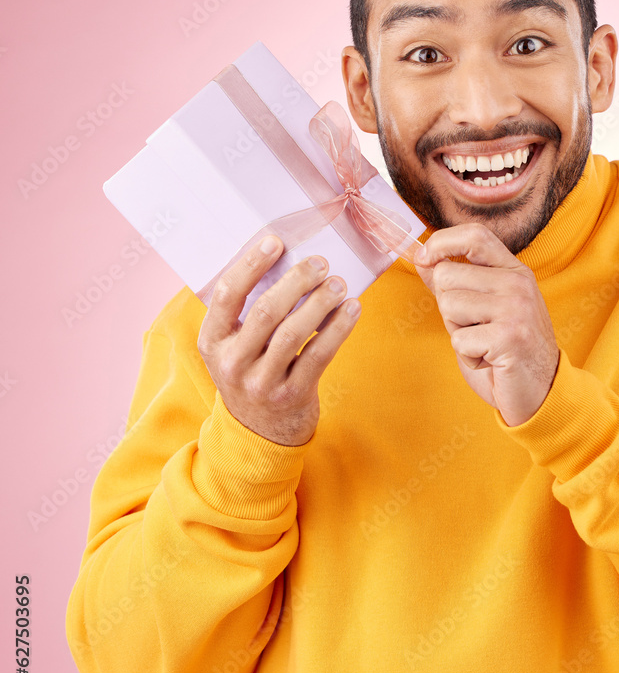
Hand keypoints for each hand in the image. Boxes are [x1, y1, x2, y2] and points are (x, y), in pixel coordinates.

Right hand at [197, 235, 360, 445]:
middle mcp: (232, 363)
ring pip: (294, 333)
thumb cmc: (252, 370)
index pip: (228, 295)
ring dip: (320, 303)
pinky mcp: (292, 396)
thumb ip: (249, 311)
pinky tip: (352, 309)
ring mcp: (262, 382)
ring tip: (339, 284)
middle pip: (266, 312)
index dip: (250, 265)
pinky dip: (338, 329)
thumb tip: (286, 259)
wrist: (259, 431)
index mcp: (212, 341)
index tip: (275, 242)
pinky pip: (318, 356)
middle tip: (320, 263)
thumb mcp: (235, 345)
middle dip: (297, 282)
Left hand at [413, 223, 558, 426]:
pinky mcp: (510, 338)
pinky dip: (467, 355)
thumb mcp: (484, 309)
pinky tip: (490, 360)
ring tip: (484, 343)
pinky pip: (459, 339)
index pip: (474, 235)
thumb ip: (457, 284)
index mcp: (514, 271)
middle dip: (447, 306)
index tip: (423, 257)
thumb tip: (423, 259)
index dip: (441, 241)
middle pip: (446, 274)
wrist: (543, 391)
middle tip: (474, 327)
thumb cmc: (508, 351)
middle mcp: (518, 284)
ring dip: (457, 332)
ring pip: (448, 306)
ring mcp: (516, 309)